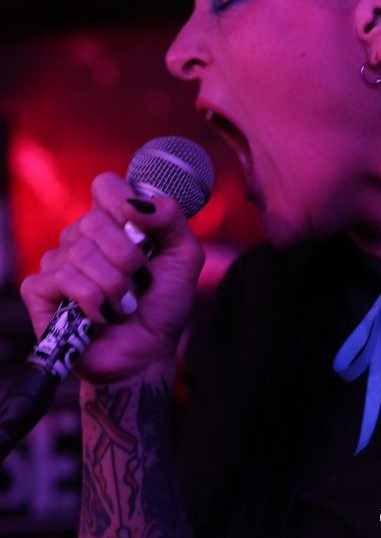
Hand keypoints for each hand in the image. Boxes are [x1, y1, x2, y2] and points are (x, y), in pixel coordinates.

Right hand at [20, 172, 204, 383]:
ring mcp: (57, 262)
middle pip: (92, 220)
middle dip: (127, 257)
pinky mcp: (40, 291)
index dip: (122, 202)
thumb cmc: (163, 303)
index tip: (142, 232)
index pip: (106, 185)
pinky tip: (102, 315)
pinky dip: (92, 301)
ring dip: (114, 285)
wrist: (148, 352)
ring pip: (80, 252)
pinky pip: (63, 279)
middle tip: (141, 280)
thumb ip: (170, 217)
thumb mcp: (184, 255)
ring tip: (126, 304)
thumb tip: (134, 204)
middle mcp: (81, 237)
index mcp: (113, 221)